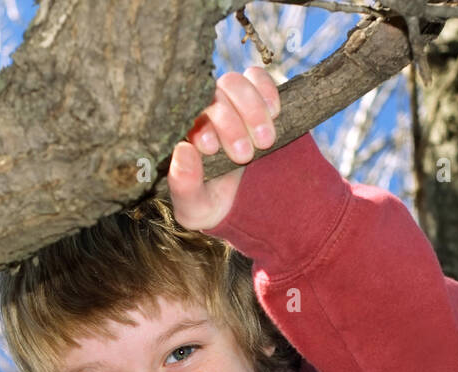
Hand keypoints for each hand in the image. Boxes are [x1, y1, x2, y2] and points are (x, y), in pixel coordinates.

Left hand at [167, 65, 280, 231]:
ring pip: (234, 83)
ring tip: (265, 141)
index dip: (202, 126)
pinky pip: (258, 77)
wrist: (249, 204)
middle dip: (231, 125)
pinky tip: (275, 113)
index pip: (187, 115)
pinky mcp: (255, 96)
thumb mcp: (196, 208)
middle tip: (244, 156)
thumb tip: (183, 150)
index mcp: (183, 133)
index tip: (212, 149)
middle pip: (212, 97)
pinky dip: (267, 91)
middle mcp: (203, 112)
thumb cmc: (213, 204)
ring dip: (252, 109)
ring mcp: (228, 101)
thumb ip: (184, 186)